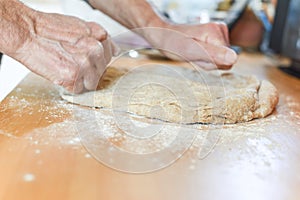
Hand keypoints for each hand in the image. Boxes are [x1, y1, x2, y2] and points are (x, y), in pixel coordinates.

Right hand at [3, 1, 118, 93]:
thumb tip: (115, 50)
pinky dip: (70, 86)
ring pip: (92, 83)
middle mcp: (95, 51)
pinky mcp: (72, 77)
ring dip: (81, 80)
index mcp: (99, 37)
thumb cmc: (49, 28)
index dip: (97, 59)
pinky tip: (62, 74)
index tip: (88, 60)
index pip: (110, 56)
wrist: (27, 33)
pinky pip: (79, 90)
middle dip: (89, 70)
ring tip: (66, 68)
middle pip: (101, 72)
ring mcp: (85, 65)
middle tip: (72, 62)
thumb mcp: (81, 26)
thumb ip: (100, 38)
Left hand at [141, 22, 236, 69]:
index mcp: (216, 31)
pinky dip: (205, 58)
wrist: (164, 36)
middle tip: (194, 56)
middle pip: (226, 59)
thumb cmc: (173, 43)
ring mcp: (219, 33)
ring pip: (222, 59)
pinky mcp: (215, 38)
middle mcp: (220, 29)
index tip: (197, 57)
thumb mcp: (191, 52)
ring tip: (193, 53)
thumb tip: (234, 58)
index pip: (228, 60)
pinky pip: (217, 56)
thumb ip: (213, 55)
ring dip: (206, 61)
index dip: (212, 64)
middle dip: (209, 62)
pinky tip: (196, 52)